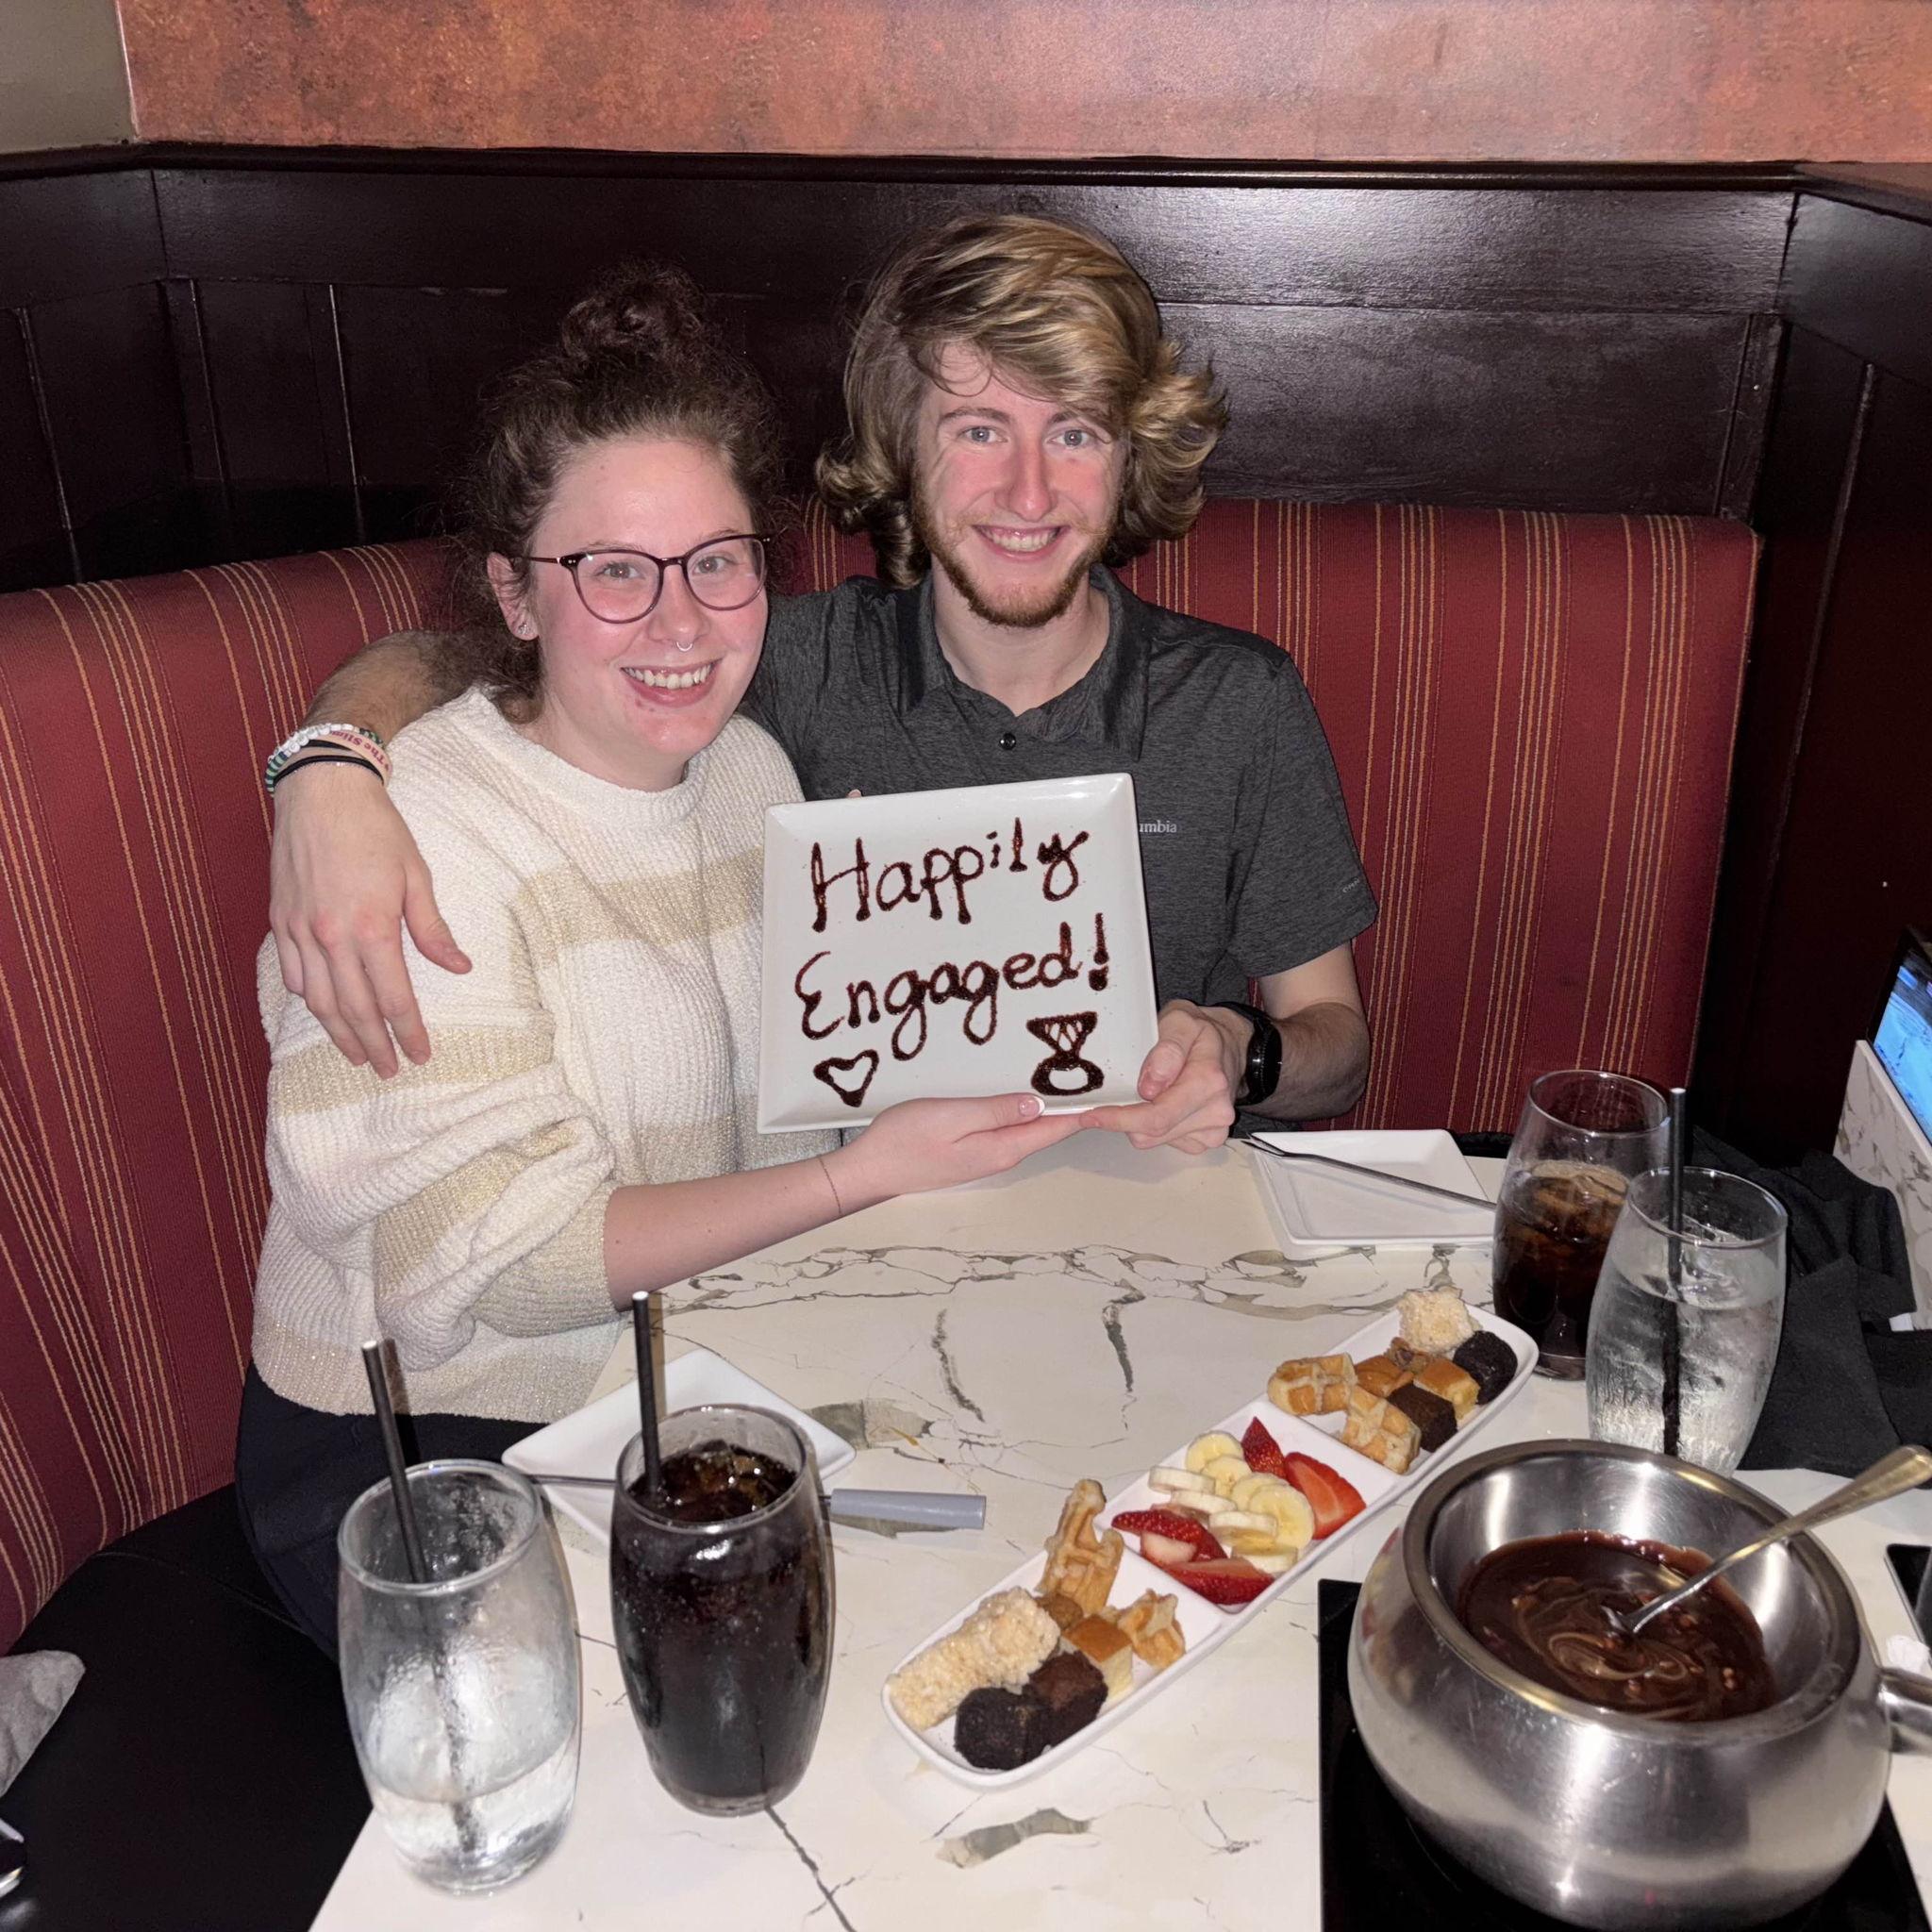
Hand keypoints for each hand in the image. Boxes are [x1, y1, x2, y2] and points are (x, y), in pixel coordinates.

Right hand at [269, 762, 469, 1075]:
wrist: (322, 791)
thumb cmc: (376, 829)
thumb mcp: (416, 875)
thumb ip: (433, 929)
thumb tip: (459, 967)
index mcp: (372, 927)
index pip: (393, 999)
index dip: (407, 1032)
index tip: (420, 1055)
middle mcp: (331, 936)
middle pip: (354, 1009)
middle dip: (374, 1045)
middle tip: (389, 1070)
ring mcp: (300, 930)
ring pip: (318, 1001)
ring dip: (339, 1033)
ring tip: (357, 1055)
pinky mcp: (280, 920)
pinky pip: (293, 974)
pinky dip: (308, 999)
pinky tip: (324, 1011)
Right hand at [830, 1092, 1088, 1207]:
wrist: (870, 1169)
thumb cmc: (905, 1141)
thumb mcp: (953, 1117)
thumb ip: (996, 1111)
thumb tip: (1038, 1105)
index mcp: (1002, 1149)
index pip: (1055, 1128)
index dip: (1082, 1109)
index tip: (1107, 1089)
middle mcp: (999, 1156)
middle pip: (1045, 1129)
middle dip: (1070, 1105)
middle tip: (1092, 1074)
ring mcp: (984, 1155)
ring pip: (1026, 1128)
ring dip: (1046, 1107)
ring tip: (1066, 1079)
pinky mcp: (970, 1150)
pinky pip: (1006, 1129)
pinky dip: (1021, 1112)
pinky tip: (1021, 1095)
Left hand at [1083, 1000, 1241, 1153]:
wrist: (1230, 1045)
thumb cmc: (1202, 1031)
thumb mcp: (1181, 1021)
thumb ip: (1166, 1049)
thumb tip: (1150, 1086)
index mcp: (1208, 1082)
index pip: (1156, 1116)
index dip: (1119, 1119)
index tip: (1091, 1115)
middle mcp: (1216, 1111)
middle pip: (1152, 1133)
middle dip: (1123, 1119)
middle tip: (1103, 1102)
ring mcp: (1214, 1130)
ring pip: (1155, 1140)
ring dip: (1138, 1122)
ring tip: (1143, 1093)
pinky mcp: (1207, 1139)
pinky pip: (1167, 1142)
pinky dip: (1154, 1127)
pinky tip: (1159, 1103)